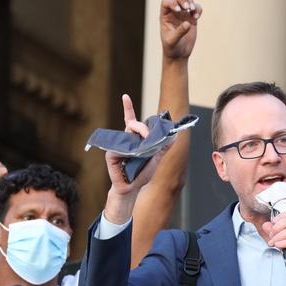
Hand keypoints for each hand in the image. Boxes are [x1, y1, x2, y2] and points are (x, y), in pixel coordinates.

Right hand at [103, 94, 170, 224]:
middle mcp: (125, 140)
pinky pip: (120, 148)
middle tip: (150, 134)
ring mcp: (117, 146)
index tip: (125, 96)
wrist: (133, 189)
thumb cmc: (142, 174)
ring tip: (144, 147)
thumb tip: (174, 136)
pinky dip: (127, 151)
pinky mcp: (111, 155)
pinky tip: (131, 156)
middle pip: (132, 125)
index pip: (130, 121)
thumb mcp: (156, 159)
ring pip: (127, 134)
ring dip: (138, 138)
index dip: (127, 108)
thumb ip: (163, 147)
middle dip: (143, 127)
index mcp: (134, 140)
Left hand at [160, 0, 202, 61]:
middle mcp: (173, 13)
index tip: (178, 11)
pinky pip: (196, 7)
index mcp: (164, 16)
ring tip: (192, 11)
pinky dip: (198, 9)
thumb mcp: (172, 41)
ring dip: (191, 2)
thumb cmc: (172, 48)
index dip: (172, 3)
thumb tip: (187, 23)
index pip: (166, 2)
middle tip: (187, 7)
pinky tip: (196, 17)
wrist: (179, 55)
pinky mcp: (191, 18)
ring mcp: (183, 14)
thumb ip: (179, 32)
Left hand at [263, 210, 285, 285]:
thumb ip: (273, 233)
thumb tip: (266, 225)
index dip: (281, 216)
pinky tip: (278, 246)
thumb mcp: (281, 243)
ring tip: (273, 243)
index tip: (273, 224)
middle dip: (277, 227)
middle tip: (271, 235)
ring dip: (278, 235)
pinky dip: (285, 242)